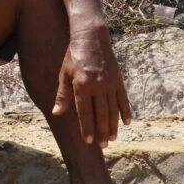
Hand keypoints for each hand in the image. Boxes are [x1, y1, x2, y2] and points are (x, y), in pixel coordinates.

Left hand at [54, 25, 130, 146]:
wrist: (91, 37)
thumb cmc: (73, 56)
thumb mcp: (64, 74)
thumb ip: (62, 95)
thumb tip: (57, 113)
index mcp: (82, 85)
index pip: (85, 113)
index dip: (87, 128)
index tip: (88, 141)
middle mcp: (98, 86)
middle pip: (101, 114)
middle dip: (102, 132)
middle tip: (103, 145)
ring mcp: (110, 83)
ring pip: (113, 109)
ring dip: (113, 126)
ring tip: (113, 138)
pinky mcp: (118, 79)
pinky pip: (123, 99)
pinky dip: (125, 111)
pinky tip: (126, 123)